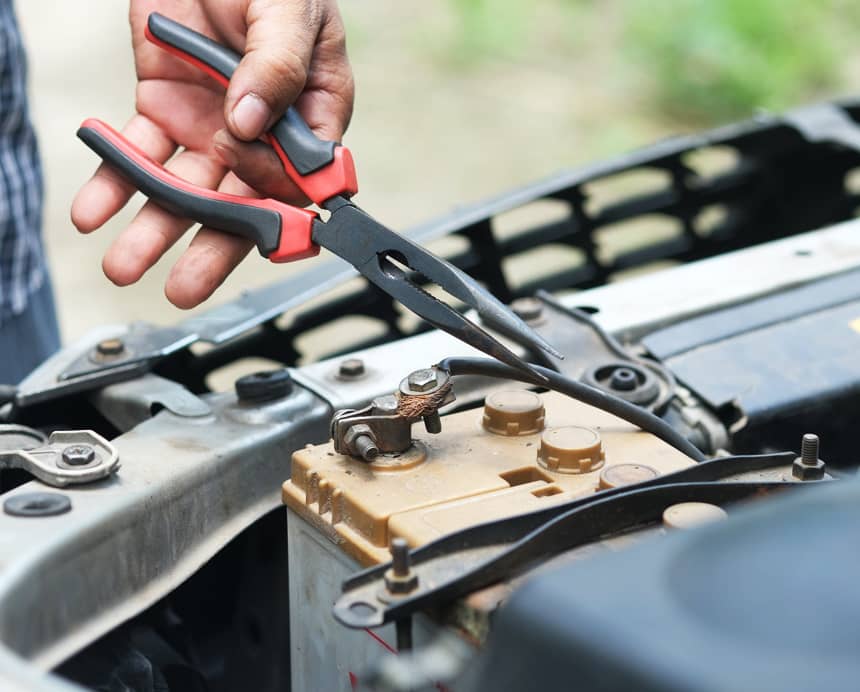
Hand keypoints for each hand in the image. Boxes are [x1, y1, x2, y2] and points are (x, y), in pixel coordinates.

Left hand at [71, 0, 353, 307]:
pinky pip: (138, 152)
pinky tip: (94, 210)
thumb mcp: (287, 9)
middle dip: (209, 246)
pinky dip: (113, 180)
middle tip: (183, 288)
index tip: (260, 222)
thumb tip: (251, 122)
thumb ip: (278, 64)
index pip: (303, 179)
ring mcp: (212, 127)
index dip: (282, 206)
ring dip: (154, 228)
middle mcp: (262, 134)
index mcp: (311, 115)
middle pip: (242, 203)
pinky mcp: (164, 110)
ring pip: (187, 189)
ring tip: (124, 264)